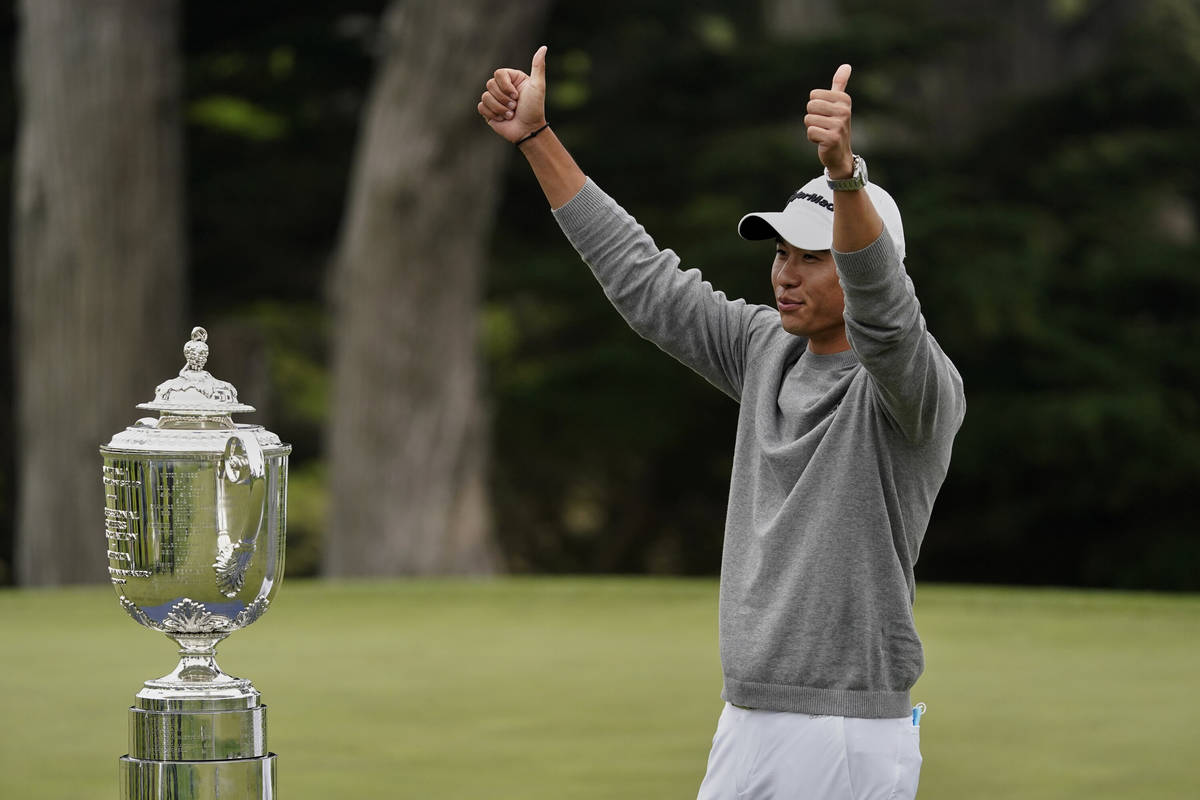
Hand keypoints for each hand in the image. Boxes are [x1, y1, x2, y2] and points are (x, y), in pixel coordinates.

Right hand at [478, 45, 547, 143]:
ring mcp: (494, 99)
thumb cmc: (535, 108)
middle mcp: (502, 87)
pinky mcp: (488, 111)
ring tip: (511, 115)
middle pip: (490, 84)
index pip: (498, 73)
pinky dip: (492, 114)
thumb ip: (538, 66)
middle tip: (515, 107)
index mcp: (512, 79)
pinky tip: (502, 119)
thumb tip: (544, 47)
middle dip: (504, 99)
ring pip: (485, 96)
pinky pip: (481, 107)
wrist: (529, 130)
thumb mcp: (538, 86)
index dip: (505, 86)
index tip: (517, 96)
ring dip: (500, 108)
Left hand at [805, 64, 853, 178]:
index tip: (826, 114)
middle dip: (812, 117)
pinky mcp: (832, 138)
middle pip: (810, 106)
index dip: (815, 106)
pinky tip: (822, 141)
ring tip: (824, 133)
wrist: (840, 154)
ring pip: (808, 119)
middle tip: (823, 125)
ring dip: (812, 128)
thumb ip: (840, 85)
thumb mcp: (839, 104)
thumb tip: (846, 65)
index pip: (814, 94)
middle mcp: (844, 111)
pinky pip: (810, 132)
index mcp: (844, 100)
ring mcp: (839, 125)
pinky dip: (813, 138)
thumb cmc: (836, 126)